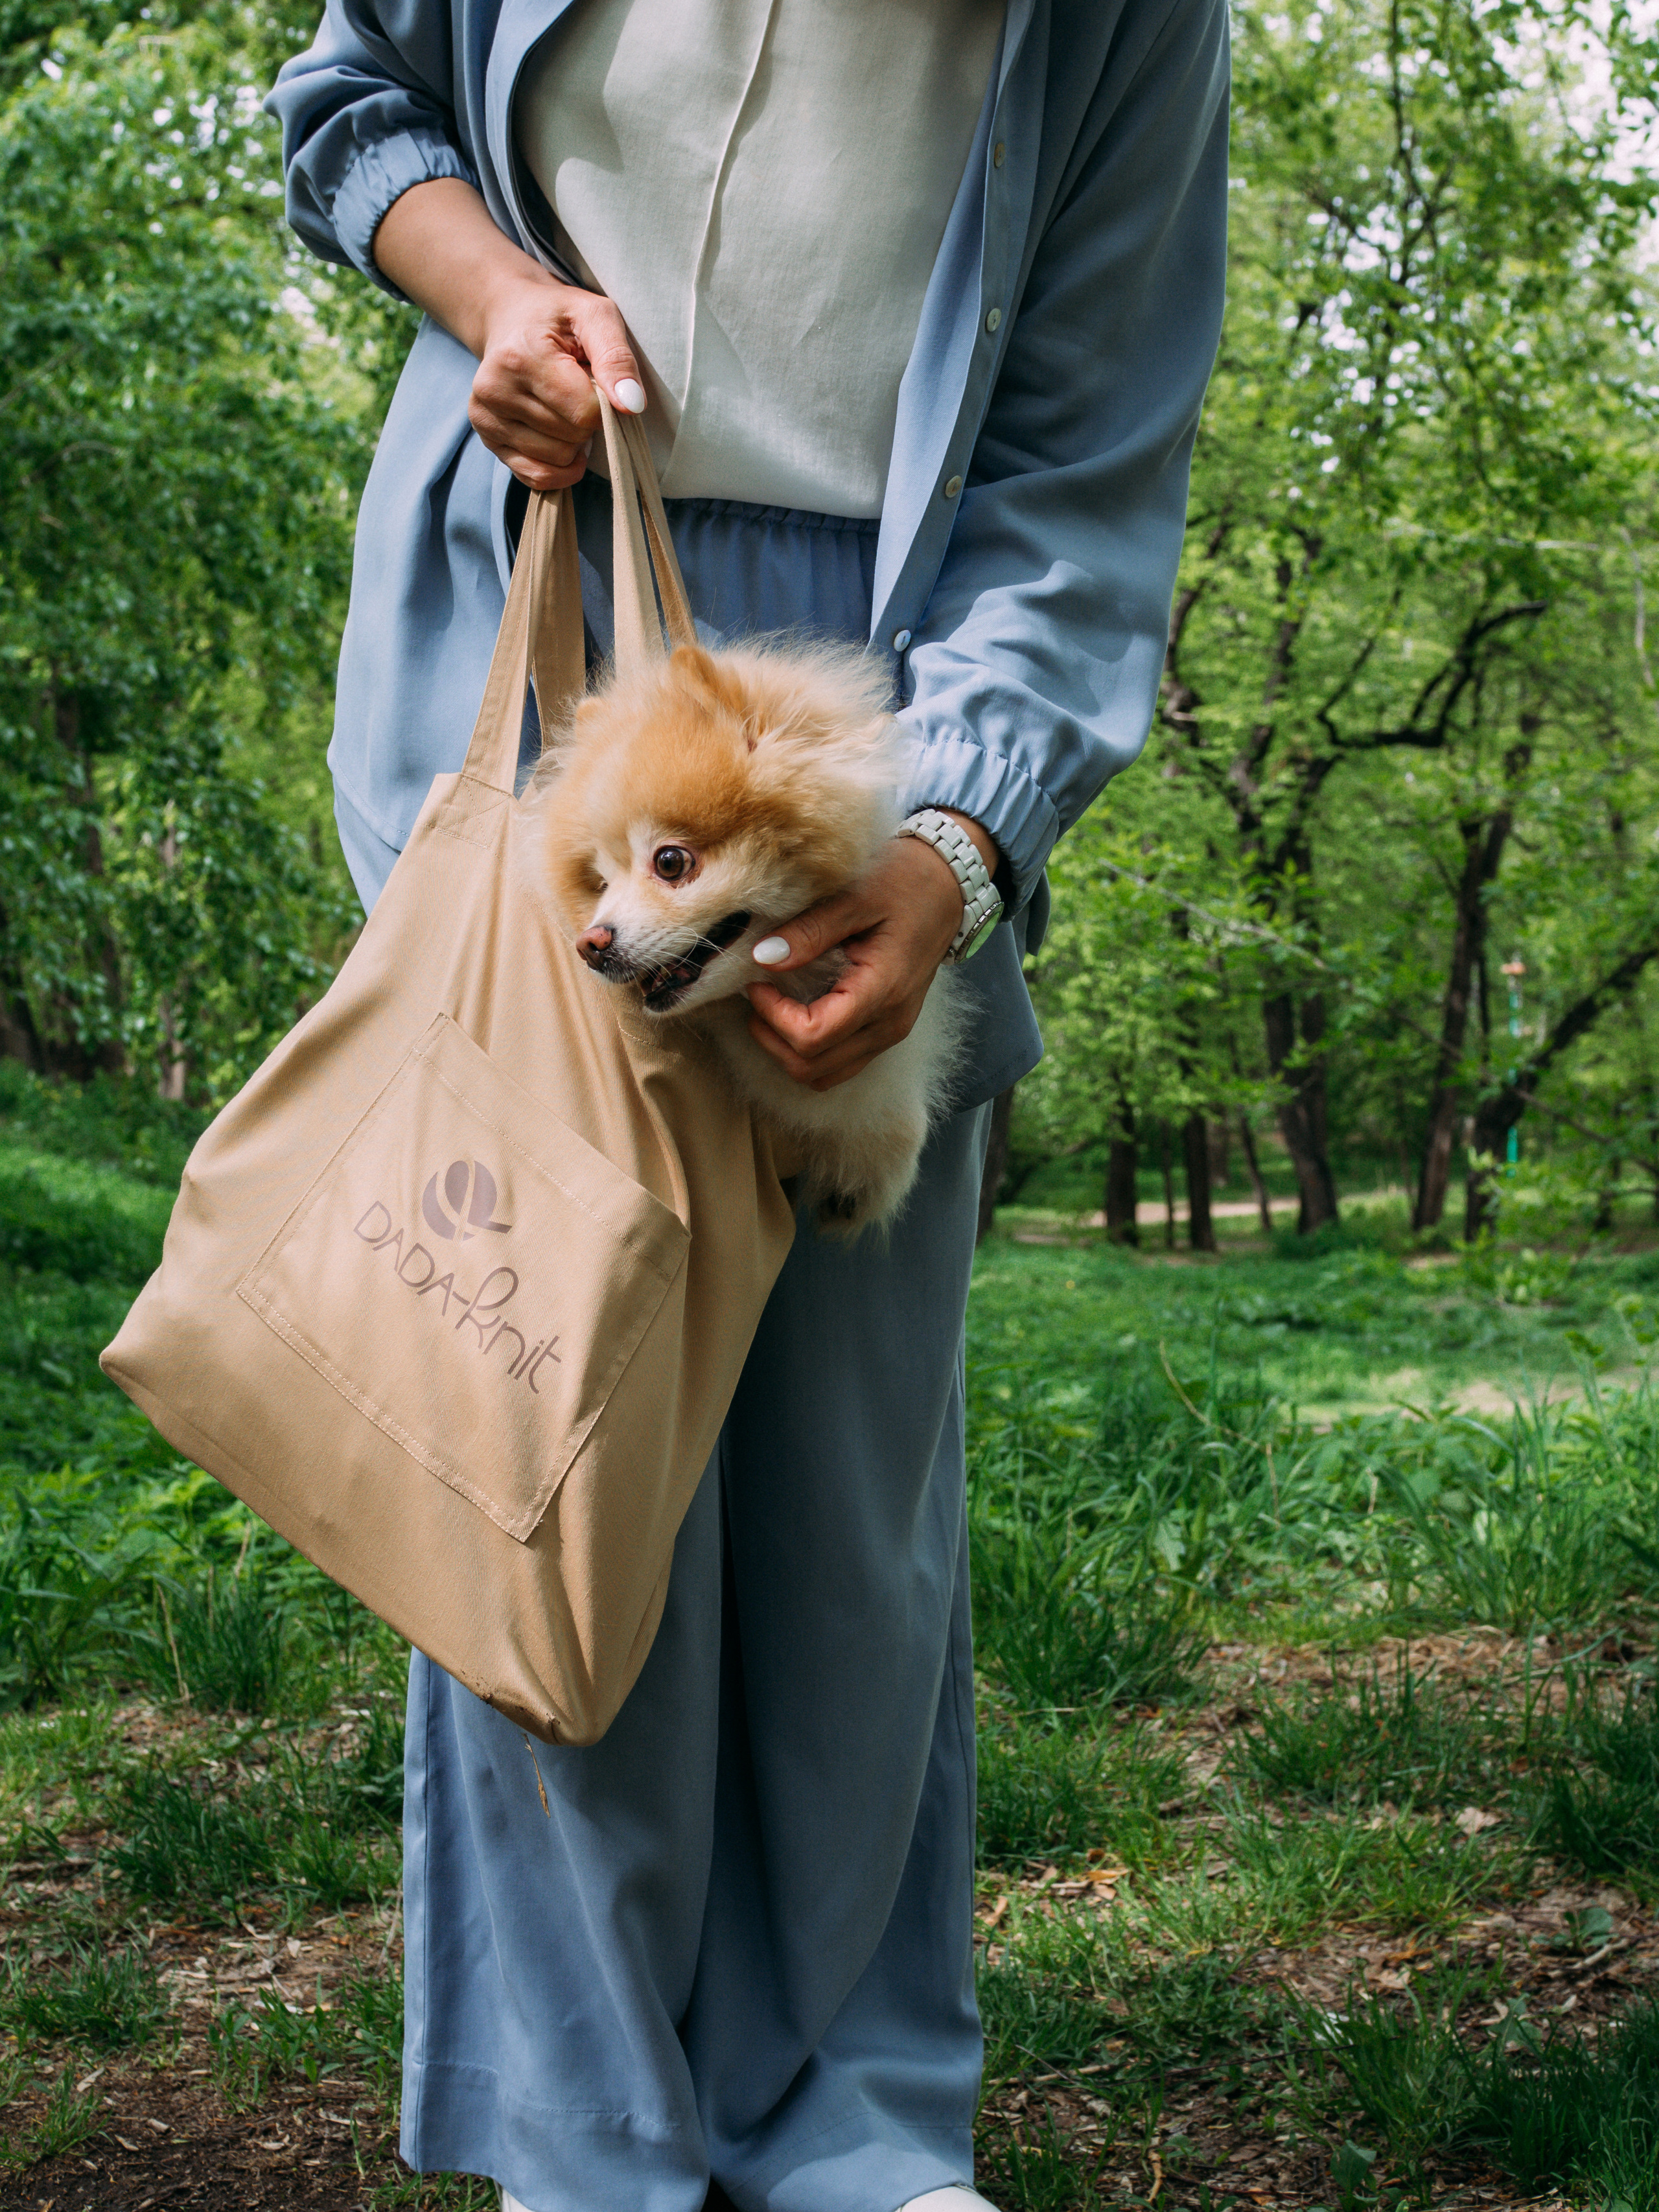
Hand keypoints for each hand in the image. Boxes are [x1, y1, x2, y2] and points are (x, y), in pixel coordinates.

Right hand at [469, 273, 643, 490]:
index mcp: (520, 357)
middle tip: (575, 387)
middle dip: (586, 420)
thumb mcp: (596, 317)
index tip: (594, 380)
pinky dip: (559, 466)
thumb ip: (617, 358)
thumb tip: (632, 405)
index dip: (603, 404)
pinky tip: (559, 437)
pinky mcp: (487, 439)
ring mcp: (486, 418)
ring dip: (572, 440)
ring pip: (557, 460)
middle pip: (571, 438)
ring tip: (561, 403)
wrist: (510, 317)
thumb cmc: (559, 317)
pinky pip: (537, 477)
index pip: (584, 413)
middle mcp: (495, 390)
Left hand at [745, 814, 997, 1089]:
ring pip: (825, 1075)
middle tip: (757, 996)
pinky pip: (840, 1063)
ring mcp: (890, 1033)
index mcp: (882, 991)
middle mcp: (889, 1024)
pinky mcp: (886, 1031)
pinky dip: (810, 1050)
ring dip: (788, 1051)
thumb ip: (809, 930)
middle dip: (772, 1039)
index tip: (758, 982)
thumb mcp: (855, 896)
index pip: (813, 1037)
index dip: (774, 1017)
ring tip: (771, 1008)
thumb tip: (763, 958)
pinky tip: (796, 1013)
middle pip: (814, 1068)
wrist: (948, 887)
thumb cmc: (905, 883)